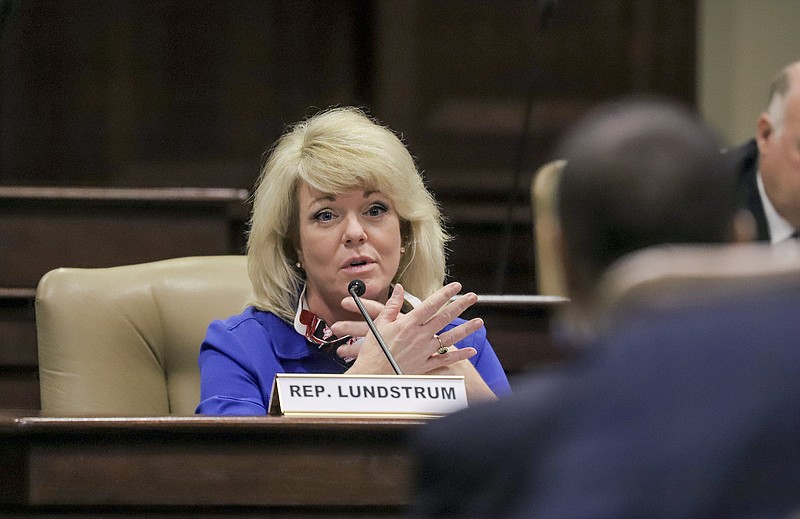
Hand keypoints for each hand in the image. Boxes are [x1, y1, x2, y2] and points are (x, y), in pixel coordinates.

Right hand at [333, 282, 483, 374]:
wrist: (372, 374)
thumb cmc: (374, 349)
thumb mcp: (379, 323)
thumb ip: (392, 305)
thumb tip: (399, 288)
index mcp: (408, 324)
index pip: (431, 304)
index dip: (445, 294)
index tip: (456, 286)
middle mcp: (419, 336)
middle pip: (444, 318)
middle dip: (460, 305)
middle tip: (472, 297)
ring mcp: (424, 351)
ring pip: (450, 338)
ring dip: (466, 329)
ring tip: (479, 322)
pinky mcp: (425, 365)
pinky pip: (445, 359)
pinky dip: (459, 356)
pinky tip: (471, 351)